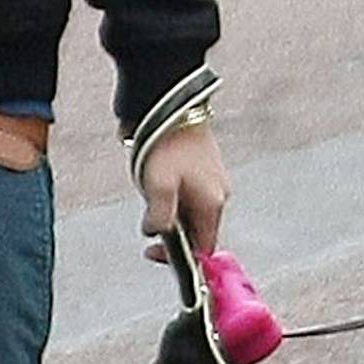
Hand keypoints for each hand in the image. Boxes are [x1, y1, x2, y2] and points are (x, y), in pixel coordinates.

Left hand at [138, 123, 227, 260]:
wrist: (171, 104)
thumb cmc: (168, 145)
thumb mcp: (160, 186)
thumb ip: (160, 217)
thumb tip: (154, 233)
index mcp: (212, 204)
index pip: (203, 249)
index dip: (181, 258)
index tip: (153, 251)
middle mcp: (216, 195)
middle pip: (196, 231)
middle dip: (171, 232)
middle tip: (147, 221)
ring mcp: (210, 181)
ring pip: (188, 213)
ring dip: (168, 213)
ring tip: (150, 191)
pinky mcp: (200, 169)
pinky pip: (186, 195)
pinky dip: (170, 197)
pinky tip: (155, 181)